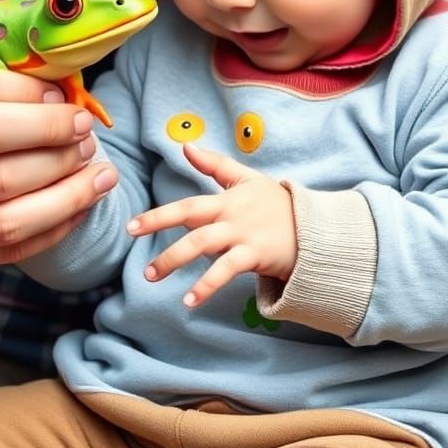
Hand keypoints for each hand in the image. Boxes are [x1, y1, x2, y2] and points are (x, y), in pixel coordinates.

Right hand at [0, 18, 116, 268]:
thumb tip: (51, 24)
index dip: (35, 95)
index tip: (68, 96)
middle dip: (56, 138)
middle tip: (87, 130)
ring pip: (6, 208)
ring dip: (68, 190)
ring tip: (98, 170)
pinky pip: (4, 245)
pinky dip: (53, 227)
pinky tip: (79, 203)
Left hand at [126, 143, 295, 307]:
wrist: (316, 228)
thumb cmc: (277, 204)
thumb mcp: (247, 179)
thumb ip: (215, 165)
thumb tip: (186, 146)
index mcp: (226, 199)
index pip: (187, 204)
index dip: (158, 215)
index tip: (131, 226)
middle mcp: (230, 215)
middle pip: (190, 220)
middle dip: (159, 229)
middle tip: (133, 245)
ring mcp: (243, 235)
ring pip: (203, 245)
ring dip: (175, 260)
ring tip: (151, 276)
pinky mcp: (256, 255)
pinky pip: (226, 271)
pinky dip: (206, 286)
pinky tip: (189, 301)